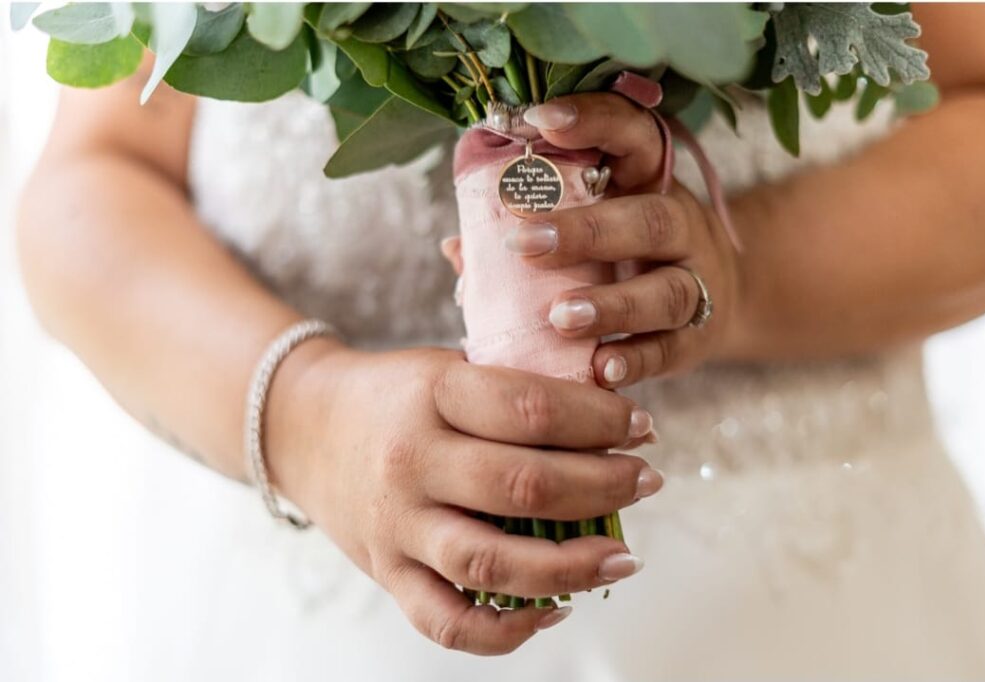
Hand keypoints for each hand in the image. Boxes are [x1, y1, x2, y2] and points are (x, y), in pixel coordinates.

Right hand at [265, 341, 661, 654]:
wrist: (302, 427)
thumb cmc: (392, 395)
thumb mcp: (445, 369)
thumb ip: (512, 392)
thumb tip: (608, 421)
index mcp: (432, 395)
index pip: (531, 410)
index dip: (600, 421)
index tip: (641, 428)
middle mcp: (411, 463)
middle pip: (524, 486)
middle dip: (604, 488)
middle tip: (646, 481)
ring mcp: (397, 526)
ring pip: (492, 563)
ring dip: (573, 566)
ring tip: (624, 557)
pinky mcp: (387, 574)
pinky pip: (448, 622)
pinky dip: (507, 630)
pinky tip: (556, 610)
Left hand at [445, 93, 742, 388]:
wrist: (715, 297)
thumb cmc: (628, 254)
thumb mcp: (593, 222)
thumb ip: (529, 230)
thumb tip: (455, 248)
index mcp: (648, 181)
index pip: (632, 134)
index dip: (593, 120)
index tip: (540, 121)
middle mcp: (681, 225)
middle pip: (650, 220)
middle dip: (586, 232)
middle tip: (525, 243)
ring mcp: (697, 282)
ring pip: (667, 291)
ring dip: (613, 305)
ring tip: (561, 317)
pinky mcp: (698, 337)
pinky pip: (672, 349)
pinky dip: (636, 359)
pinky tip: (601, 369)